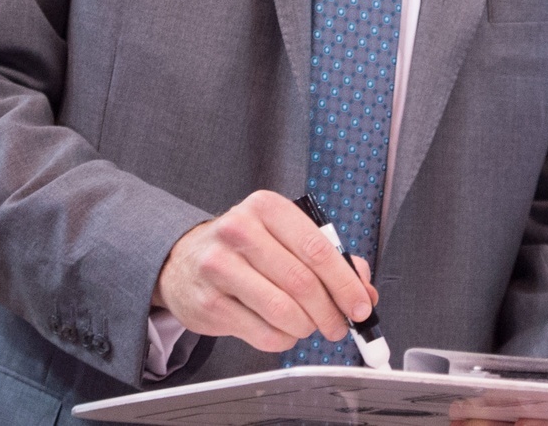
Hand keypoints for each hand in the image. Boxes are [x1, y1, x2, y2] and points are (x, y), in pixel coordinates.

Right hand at [152, 190, 378, 353]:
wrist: (183, 260)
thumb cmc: (245, 248)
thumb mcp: (285, 237)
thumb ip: (329, 258)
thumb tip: (364, 290)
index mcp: (267, 208)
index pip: (317, 249)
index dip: (345, 283)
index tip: (361, 306)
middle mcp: (239, 232)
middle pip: (302, 282)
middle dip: (330, 311)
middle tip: (340, 326)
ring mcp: (219, 268)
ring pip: (282, 311)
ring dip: (306, 327)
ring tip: (310, 327)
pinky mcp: (208, 303)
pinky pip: (261, 332)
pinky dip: (283, 339)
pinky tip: (284, 331)